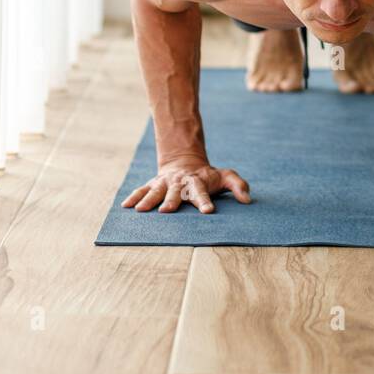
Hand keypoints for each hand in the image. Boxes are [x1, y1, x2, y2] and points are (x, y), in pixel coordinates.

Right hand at [121, 157, 250, 214]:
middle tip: (166, 211)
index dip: (204, 201)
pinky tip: (126, 206)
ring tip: (141, 210)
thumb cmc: (208, 176)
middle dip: (171, 200)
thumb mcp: (226, 176)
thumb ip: (238, 185)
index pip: (202, 192)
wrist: (185, 162)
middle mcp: (180, 182)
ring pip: (156, 190)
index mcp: (197, 182)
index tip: (208, 211)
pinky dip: (134, 196)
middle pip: (176, 191)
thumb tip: (248, 200)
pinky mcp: (154, 184)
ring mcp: (165, 183)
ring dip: (149, 199)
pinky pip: (142, 190)